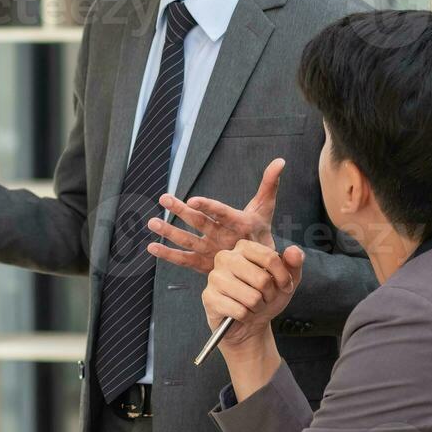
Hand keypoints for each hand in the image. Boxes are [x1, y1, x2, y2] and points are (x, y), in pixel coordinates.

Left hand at [148, 158, 284, 273]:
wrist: (262, 271)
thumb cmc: (260, 231)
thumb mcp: (266, 208)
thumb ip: (269, 183)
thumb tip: (280, 160)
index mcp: (239, 223)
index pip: (221, 213)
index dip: (208, 206)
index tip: (192, 199)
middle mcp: (224, 238)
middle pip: (200, 223)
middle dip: (181, 211)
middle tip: (164, 198)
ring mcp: (212, 252)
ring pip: (188, 241)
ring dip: (168, 232)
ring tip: (151, 222)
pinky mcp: (203, 265)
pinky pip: (183, 260)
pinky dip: (167, 255)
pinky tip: (151, 246)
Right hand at [202, 239, 304, 351]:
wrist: (249, 323)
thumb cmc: (265, 297)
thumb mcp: (285, 281)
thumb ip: (293, 264)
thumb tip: (294, 251)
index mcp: (243, 248)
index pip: (270, 258)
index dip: (283, 277)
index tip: (284, 286)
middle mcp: (225, 258)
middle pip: (262, 279)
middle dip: (269, 294)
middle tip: (265, 297)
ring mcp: (214, 277)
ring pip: (252, 297)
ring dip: (258, 307)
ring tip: (253, 305)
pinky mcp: (209, 297)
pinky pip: (240, 311)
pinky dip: (247, 316)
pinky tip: (241, 313)